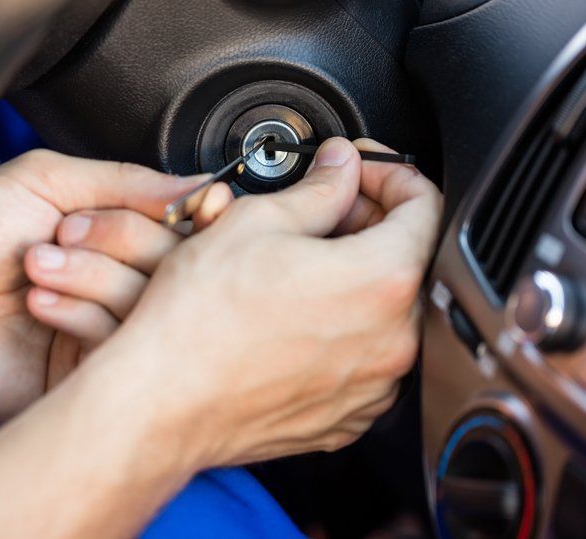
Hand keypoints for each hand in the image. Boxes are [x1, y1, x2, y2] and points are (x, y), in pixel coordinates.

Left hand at [0, 149, 202, 422]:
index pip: (182, 231)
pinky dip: (82, 318)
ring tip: (37, 268)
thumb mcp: (42, 178)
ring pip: (150, 311)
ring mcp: (97, 334)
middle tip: (64, 233)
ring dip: (93, 278)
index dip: (187, 220)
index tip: (191, 210)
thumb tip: (198, 183)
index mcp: (108, 239)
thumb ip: (124, 180)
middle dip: (123, 242)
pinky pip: (118, 352)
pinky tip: (39, 305)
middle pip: (176, 271)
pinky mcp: (78, 380)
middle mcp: (109, 285)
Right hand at [71, 137, 441, 465]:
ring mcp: (371, 386)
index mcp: (381, 280)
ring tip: (293, 265)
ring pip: (381, 311)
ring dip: (351, 278)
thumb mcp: (256, 220)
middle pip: (403, 258)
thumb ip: (318, 187)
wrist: (161, 401)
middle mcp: (392, 340)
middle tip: (316, 209)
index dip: (389, 171)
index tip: (360, 167)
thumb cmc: (198, 321)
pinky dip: (338, 330)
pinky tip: (289, 314)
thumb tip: (340, 168)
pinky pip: (360, 359)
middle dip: (365, 222)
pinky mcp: (345, 417)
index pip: (423, 204)